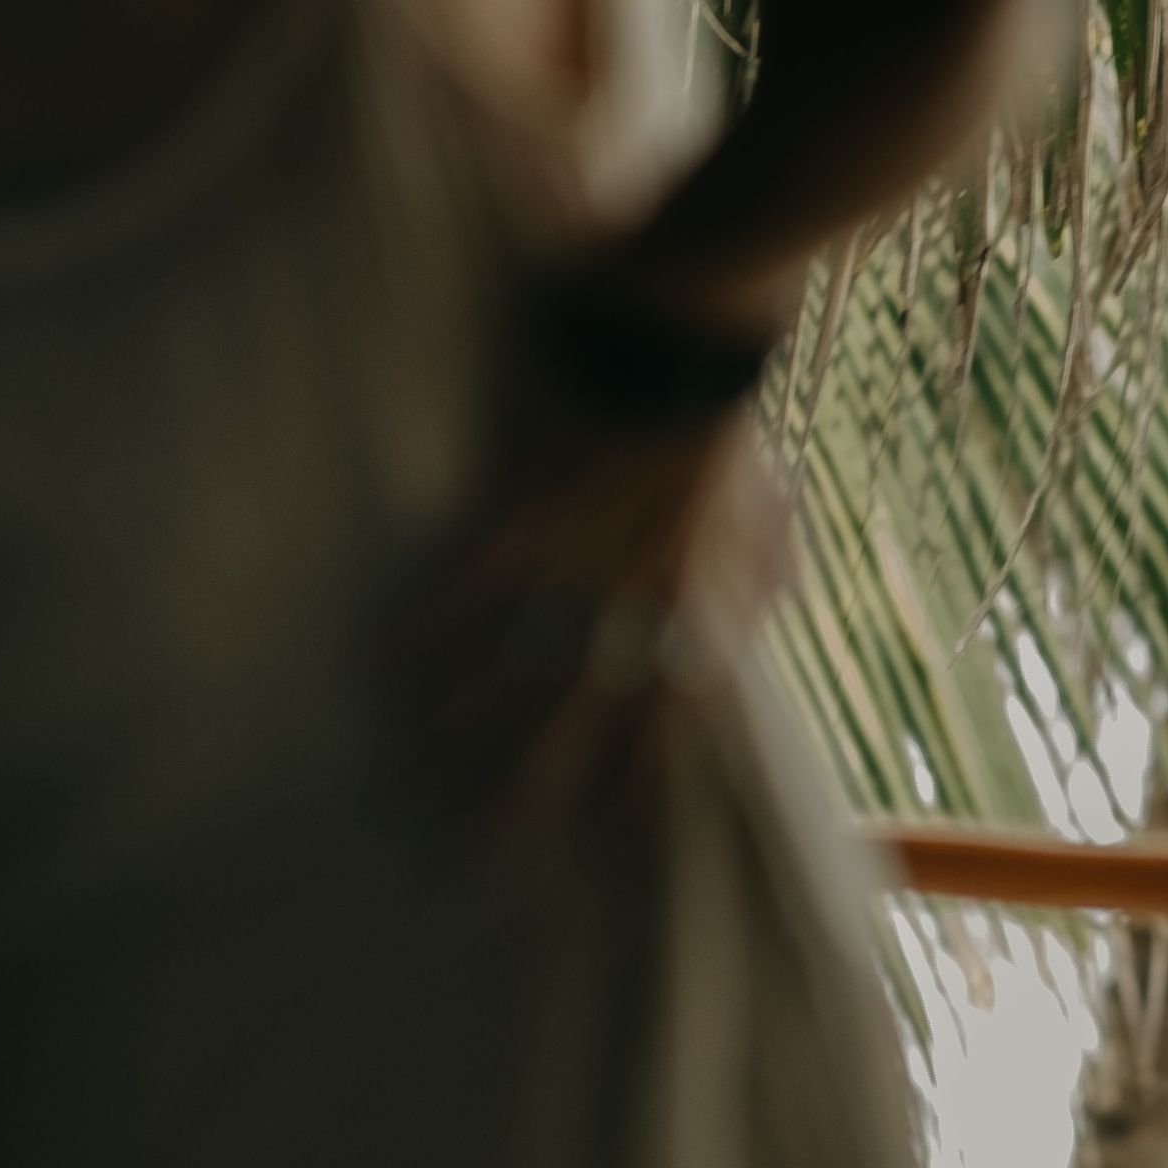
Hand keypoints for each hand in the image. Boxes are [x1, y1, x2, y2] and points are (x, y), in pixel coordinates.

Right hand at [391, 276, 793, 830]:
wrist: (691, 334)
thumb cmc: (729, 419)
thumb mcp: (770, 511)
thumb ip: (765, 574)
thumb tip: (766, 618)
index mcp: (700, 599)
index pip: (670, 713)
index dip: (643, 774)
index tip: (614, 829)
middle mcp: (640, 594)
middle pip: (585, 708)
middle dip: (539, 774)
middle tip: (491, 833)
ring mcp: (585, 553)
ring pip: (523, 651)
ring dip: (474, 708)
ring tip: (429, 754)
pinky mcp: (535, 502)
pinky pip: (483, 573)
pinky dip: (442, 611)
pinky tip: (397, 650)